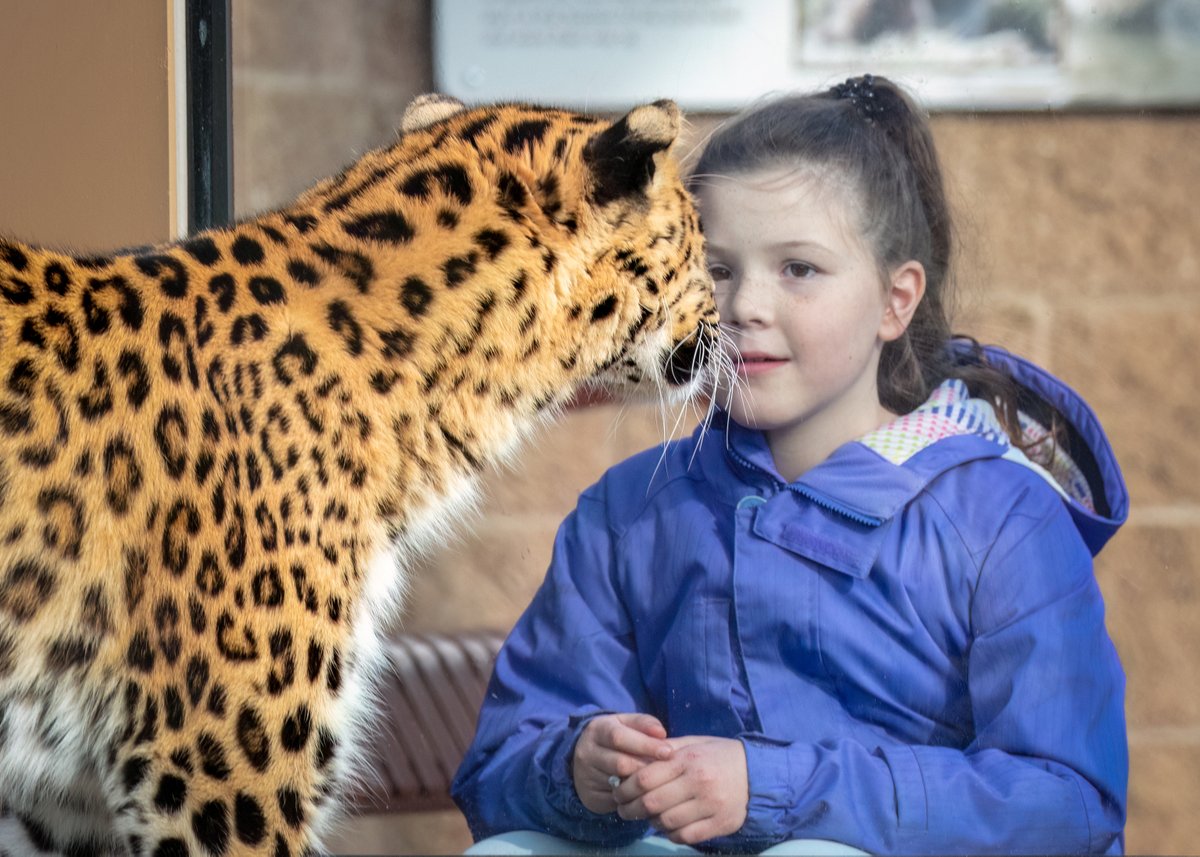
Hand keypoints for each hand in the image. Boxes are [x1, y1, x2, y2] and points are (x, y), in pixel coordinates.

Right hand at [572, 713, 672, 814]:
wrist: (583, 760)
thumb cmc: (614, 739)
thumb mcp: (625, 724)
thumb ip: (643, 724)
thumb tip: (661, 733)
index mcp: (597, 730)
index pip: (620, 738)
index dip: (646, 745)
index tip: (668, 751)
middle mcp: (587, 753)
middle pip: (620, 764)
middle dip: (647, 768)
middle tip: (667, 771)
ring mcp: (586, 776)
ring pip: (619, 785)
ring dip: (642, 785)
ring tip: (658, 782)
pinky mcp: (590, 796)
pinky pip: (616, 800)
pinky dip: (634, 798)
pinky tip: (645, 794)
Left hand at [613, 735, 747, 844]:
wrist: (758, 773)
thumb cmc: (720, 755)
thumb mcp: (695, 743)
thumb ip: (667, 749)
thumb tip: (636, 755)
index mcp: (688, 760)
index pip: (645, 777)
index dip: (625, 788)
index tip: (618, 792)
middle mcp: (698, 782)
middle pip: (651, 802)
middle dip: (631, 808)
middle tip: (624, 810)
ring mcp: (710, 805)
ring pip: (666, 822)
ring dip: (651, 822)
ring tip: (648, 817)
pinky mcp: (720, 824)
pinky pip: (685, 836)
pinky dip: (671, 834)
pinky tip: (669, 826)